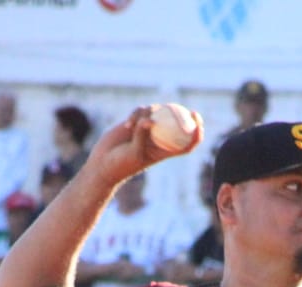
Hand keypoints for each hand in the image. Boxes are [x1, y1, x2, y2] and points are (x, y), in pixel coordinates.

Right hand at [85, 105, 205, 186]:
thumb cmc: (121, 164)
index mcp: (165, 151)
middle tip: (178, 107)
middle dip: (180, 112)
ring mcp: (147, 129)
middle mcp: (159, 139)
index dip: (196, 131)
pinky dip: (135, 114)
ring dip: (146, 113)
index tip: (197, 119)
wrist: (103, 163)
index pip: (187, 143)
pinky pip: (141, 111)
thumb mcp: (134, 153)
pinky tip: (126, 125)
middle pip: (175, 122)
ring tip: (132, 126)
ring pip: (156, 112)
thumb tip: (150, 119)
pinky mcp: (135, 122)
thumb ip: (142, 135)